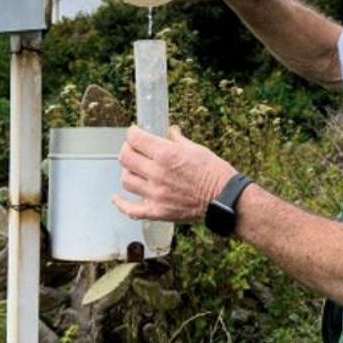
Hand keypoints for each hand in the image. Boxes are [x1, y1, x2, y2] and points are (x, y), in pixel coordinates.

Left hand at [113, 125, 236, 222]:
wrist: (225, 200)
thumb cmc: (215, 173)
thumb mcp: (197, 149)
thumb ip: (178, 140)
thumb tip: (170, 131)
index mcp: (167, 154)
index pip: (135, 139)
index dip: (132, 133)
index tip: (134, 133)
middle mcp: (157, 173)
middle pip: (125, 158)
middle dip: (127, 150)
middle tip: (133, 149)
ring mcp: (156, 194)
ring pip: (126, 180)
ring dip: (128, 172)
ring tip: (135, 170)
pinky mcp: (158, 211)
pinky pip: (131, 209)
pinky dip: (121, 204)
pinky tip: (117, 198)